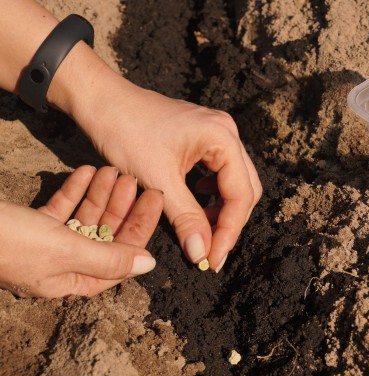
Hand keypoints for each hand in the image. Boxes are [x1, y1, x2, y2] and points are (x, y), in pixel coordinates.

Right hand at [0, 166, 162, 297]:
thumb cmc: (9, 242)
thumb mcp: (65, 251)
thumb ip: (109, 259)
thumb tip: (147, 266)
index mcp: (74, 280)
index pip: (121, 256)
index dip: (141, 227)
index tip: (155, 197)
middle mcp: (63, 265)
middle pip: (105, 234)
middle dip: (121, 206)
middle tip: (134, 178)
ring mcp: (47, 244)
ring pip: (85, 218)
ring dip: (100, 194)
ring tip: (113, 169)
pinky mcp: (32, 224)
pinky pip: (63, 207)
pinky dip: (75, 190)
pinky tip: (86, 171)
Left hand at [79, 85, 261, 271]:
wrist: (102, 101)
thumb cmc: (125, 131)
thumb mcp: (157, 180)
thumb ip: (185, 218)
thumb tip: (202, 255)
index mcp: (222, 138)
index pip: (241, 195)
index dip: (229, 232)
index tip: (212, 260)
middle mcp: (227, 132)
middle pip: (245, 188)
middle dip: (228, 222)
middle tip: (209, 251)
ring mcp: (217, 132)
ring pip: (234, 181)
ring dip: (221, 209)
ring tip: (201, 230)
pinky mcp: (204, 136)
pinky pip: (220, 171)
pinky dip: (212, 193)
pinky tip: (196, 200)